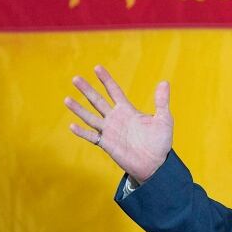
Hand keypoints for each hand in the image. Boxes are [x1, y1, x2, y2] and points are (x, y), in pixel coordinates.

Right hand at [65, 65, 173, 182]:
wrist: (155, 163)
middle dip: (87, 90)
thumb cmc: (160, 142)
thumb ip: (162, 101)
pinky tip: (72, 126)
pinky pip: (92, 137)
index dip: (106, 80)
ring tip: (67, 99)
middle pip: (98, 101)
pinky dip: (82, 132)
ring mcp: (110, 131)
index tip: (97, 67)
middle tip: (75, 78)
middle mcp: (116, 118)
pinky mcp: (107, 145)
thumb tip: (164, 82)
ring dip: (79, 109)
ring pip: (91, 117)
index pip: (114, 91)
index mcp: (128, 110)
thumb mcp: (164, 119)